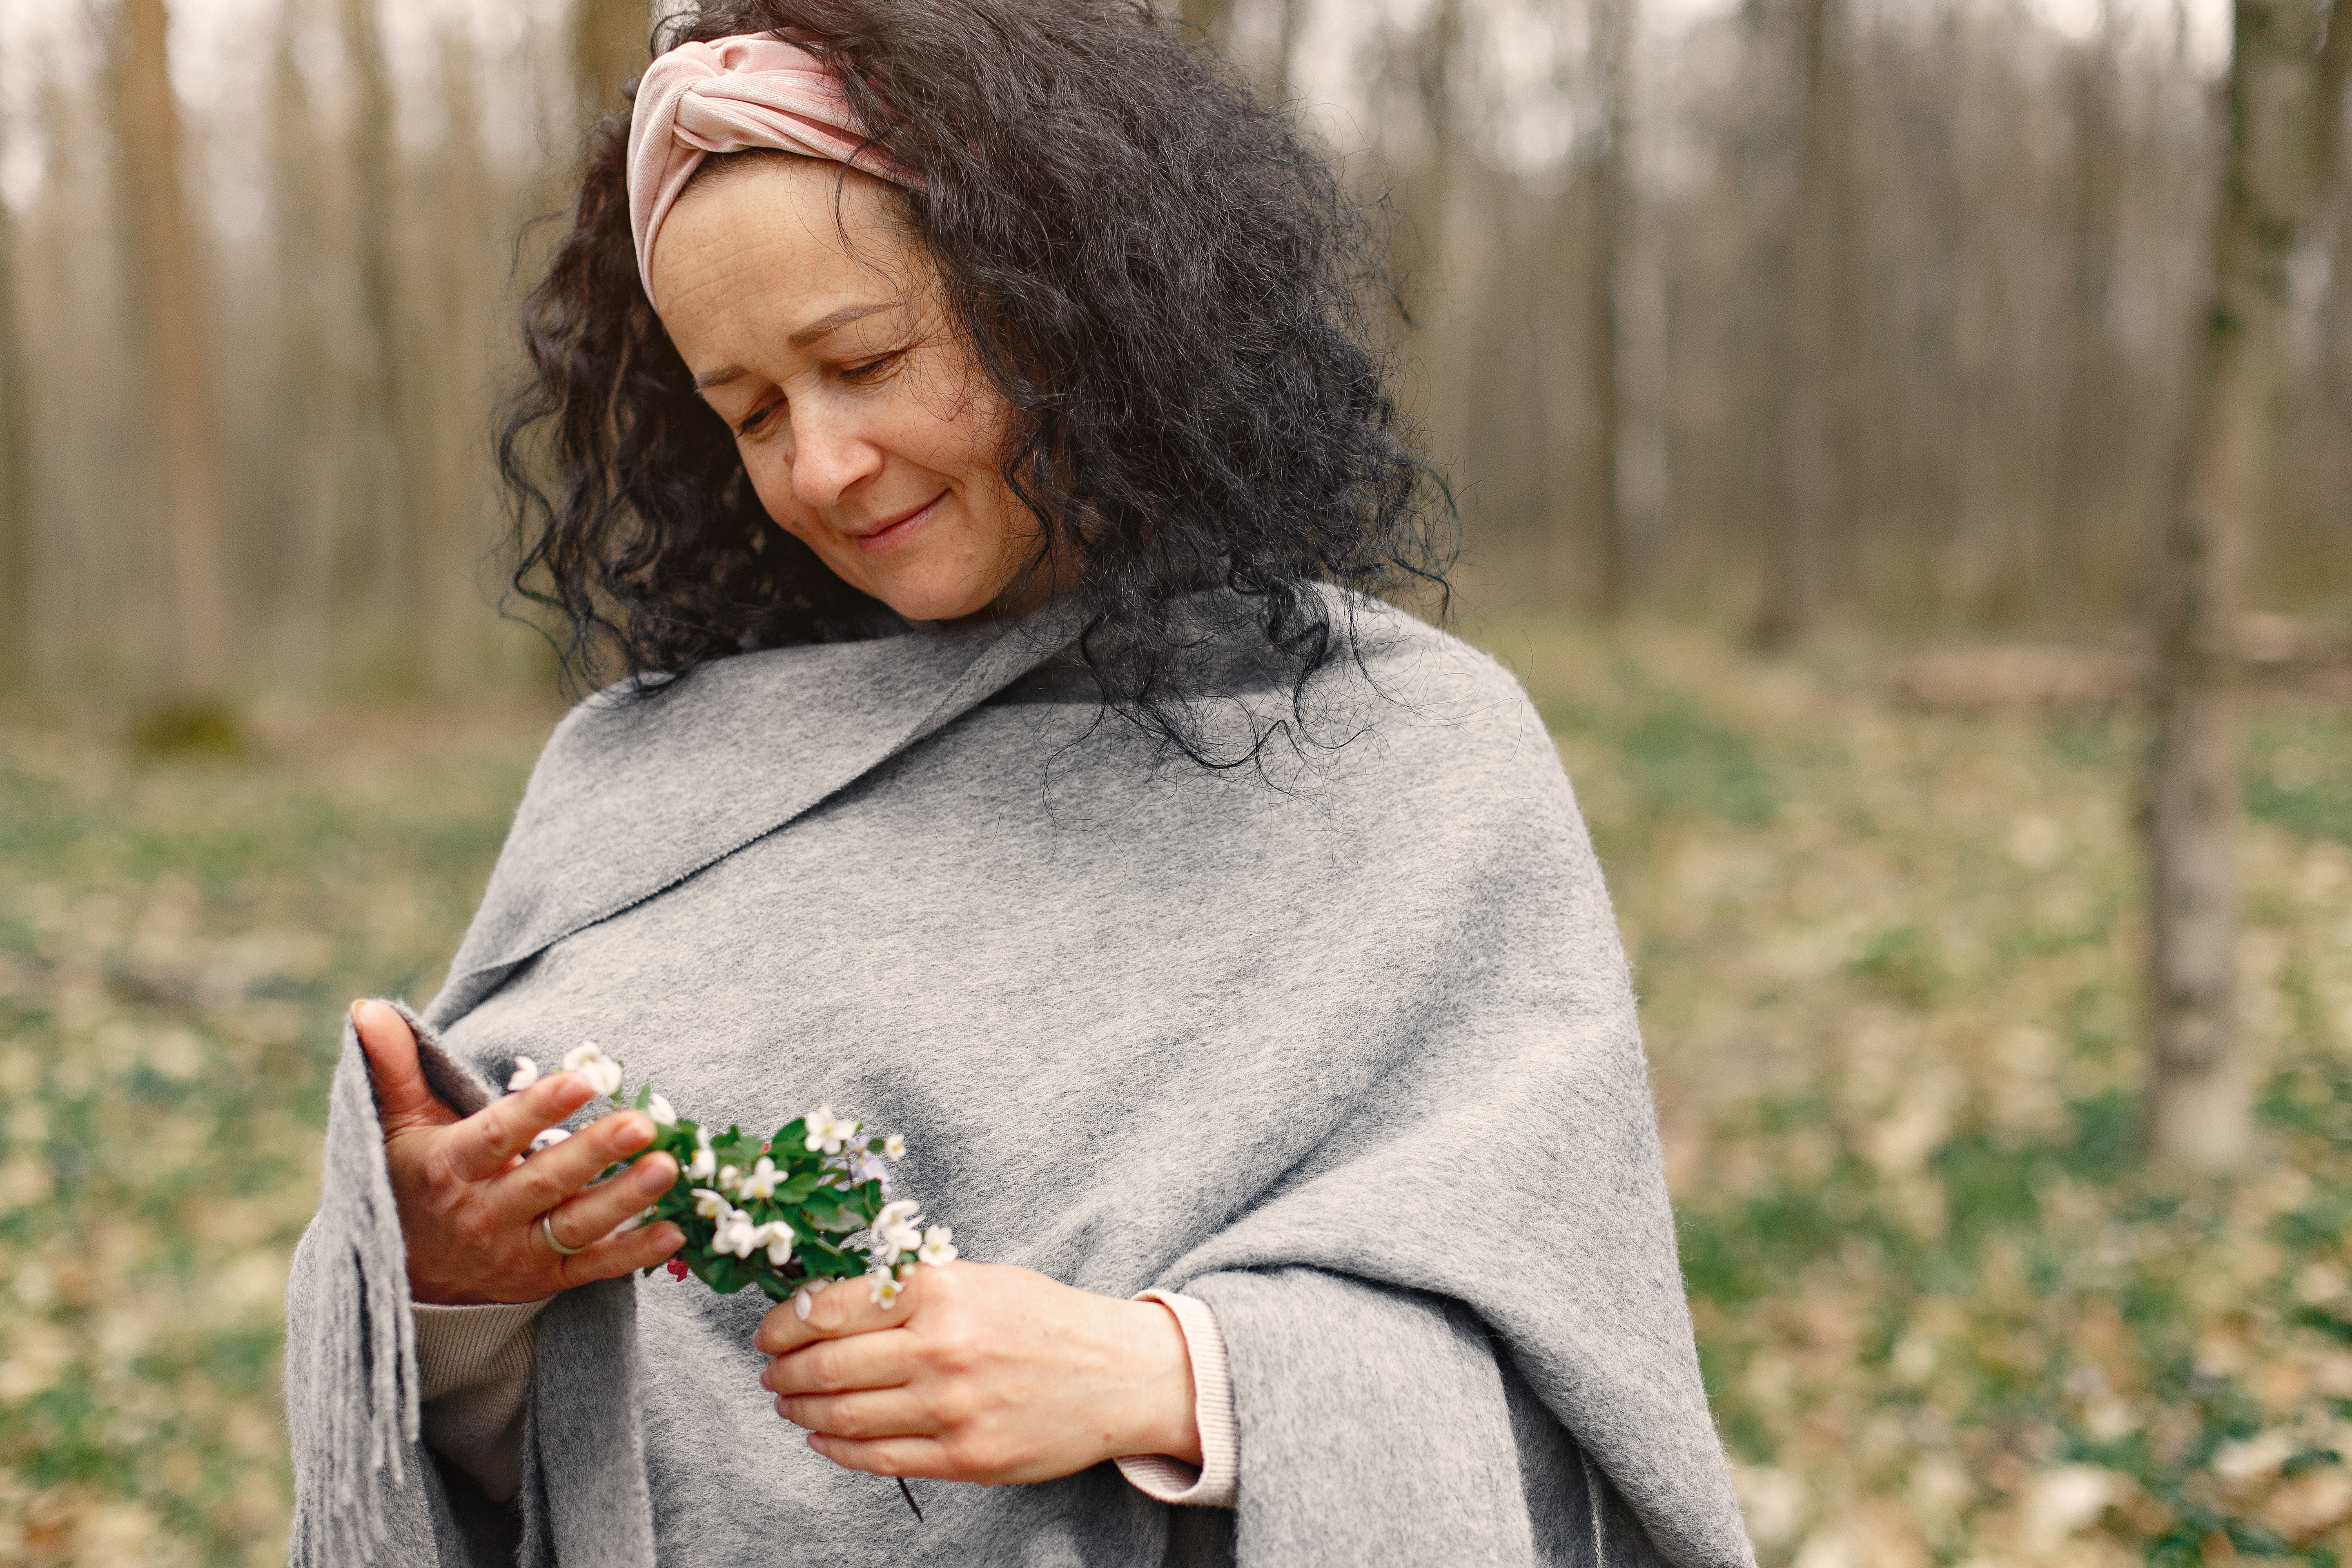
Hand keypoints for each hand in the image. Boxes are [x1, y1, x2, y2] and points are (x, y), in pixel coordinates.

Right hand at [352, 999, 684, 1304]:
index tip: (580, 1080)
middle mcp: (486, 1214)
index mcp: (451, 1168)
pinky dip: (635, 1254)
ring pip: (576, 1226)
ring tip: (669, 1168)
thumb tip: (368, 1007)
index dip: (538, 1110)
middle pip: (546, 1182)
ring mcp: (518, 1251)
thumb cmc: (409, 1182)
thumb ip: (393, 1067)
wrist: (404, 1280)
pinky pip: (594, 1269)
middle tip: (644, 1123)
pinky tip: (677, 1230)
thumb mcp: (395, 1126)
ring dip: (626, 1200)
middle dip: (595, 1153)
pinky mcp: (545, 1278)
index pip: (498, 1137)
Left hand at [754, 1262, 1199, 1484]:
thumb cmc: (1044, 1318)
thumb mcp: (979, 1278)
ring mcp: (951, 1409)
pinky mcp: (965, 1458)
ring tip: (788, 1403)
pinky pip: (879, 1459)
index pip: (830, 1308)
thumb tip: (827, 1303)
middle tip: (770, 1371)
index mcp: (940, 1291)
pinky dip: (837, 1449)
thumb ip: (909, 1288)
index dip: (784, 1323)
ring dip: (801, 1410)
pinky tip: (823, 1438)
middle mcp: (940, 1348)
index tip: (769, 1331)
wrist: (1118, 1374)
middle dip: (784, 1371)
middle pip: (827, 1365)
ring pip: (844, 1415)